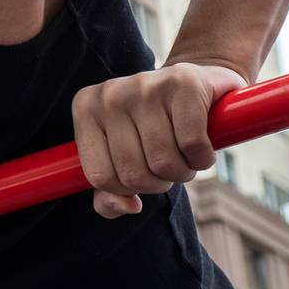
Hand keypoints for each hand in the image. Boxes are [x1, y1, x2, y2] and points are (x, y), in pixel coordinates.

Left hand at [71, 61, 246, 218]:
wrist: (196, 85)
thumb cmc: (154, 128)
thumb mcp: (122, 158)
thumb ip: (110, 193)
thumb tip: (129, 206)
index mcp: (85, 110)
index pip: (100, 178)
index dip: (128, 189)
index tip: (142, 172)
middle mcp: (109, 94)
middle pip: (134, 174)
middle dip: (159, 182)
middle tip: (169, 162)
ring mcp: (144, 85)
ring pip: (164, 163)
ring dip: (184, 171)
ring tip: (185, 152)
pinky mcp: (182, 82)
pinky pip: (192, 145)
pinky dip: (203, 158)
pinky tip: (202, 146)